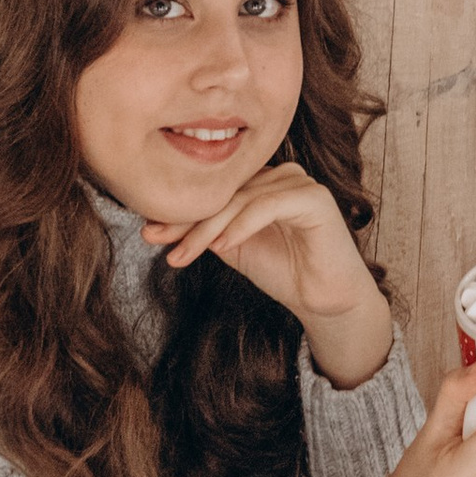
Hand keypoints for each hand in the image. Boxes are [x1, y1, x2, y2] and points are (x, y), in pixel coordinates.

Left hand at [150, 161, 386, 373]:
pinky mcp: (314, 198)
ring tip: (186, 253)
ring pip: (242, 200)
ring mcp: (299, 183)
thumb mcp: (233, 249)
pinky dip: (242, 225)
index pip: (216, 193)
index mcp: (261, 183)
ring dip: (209, 228)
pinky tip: (223, 246)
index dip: (182, 213)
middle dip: (189, 220)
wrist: (325, 300)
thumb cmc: (285, 272)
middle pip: (226, 194)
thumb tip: (156, 225)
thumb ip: (205, 232)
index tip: (150, 232)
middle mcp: (280, 176)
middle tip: (159, 240)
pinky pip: (268, 205)